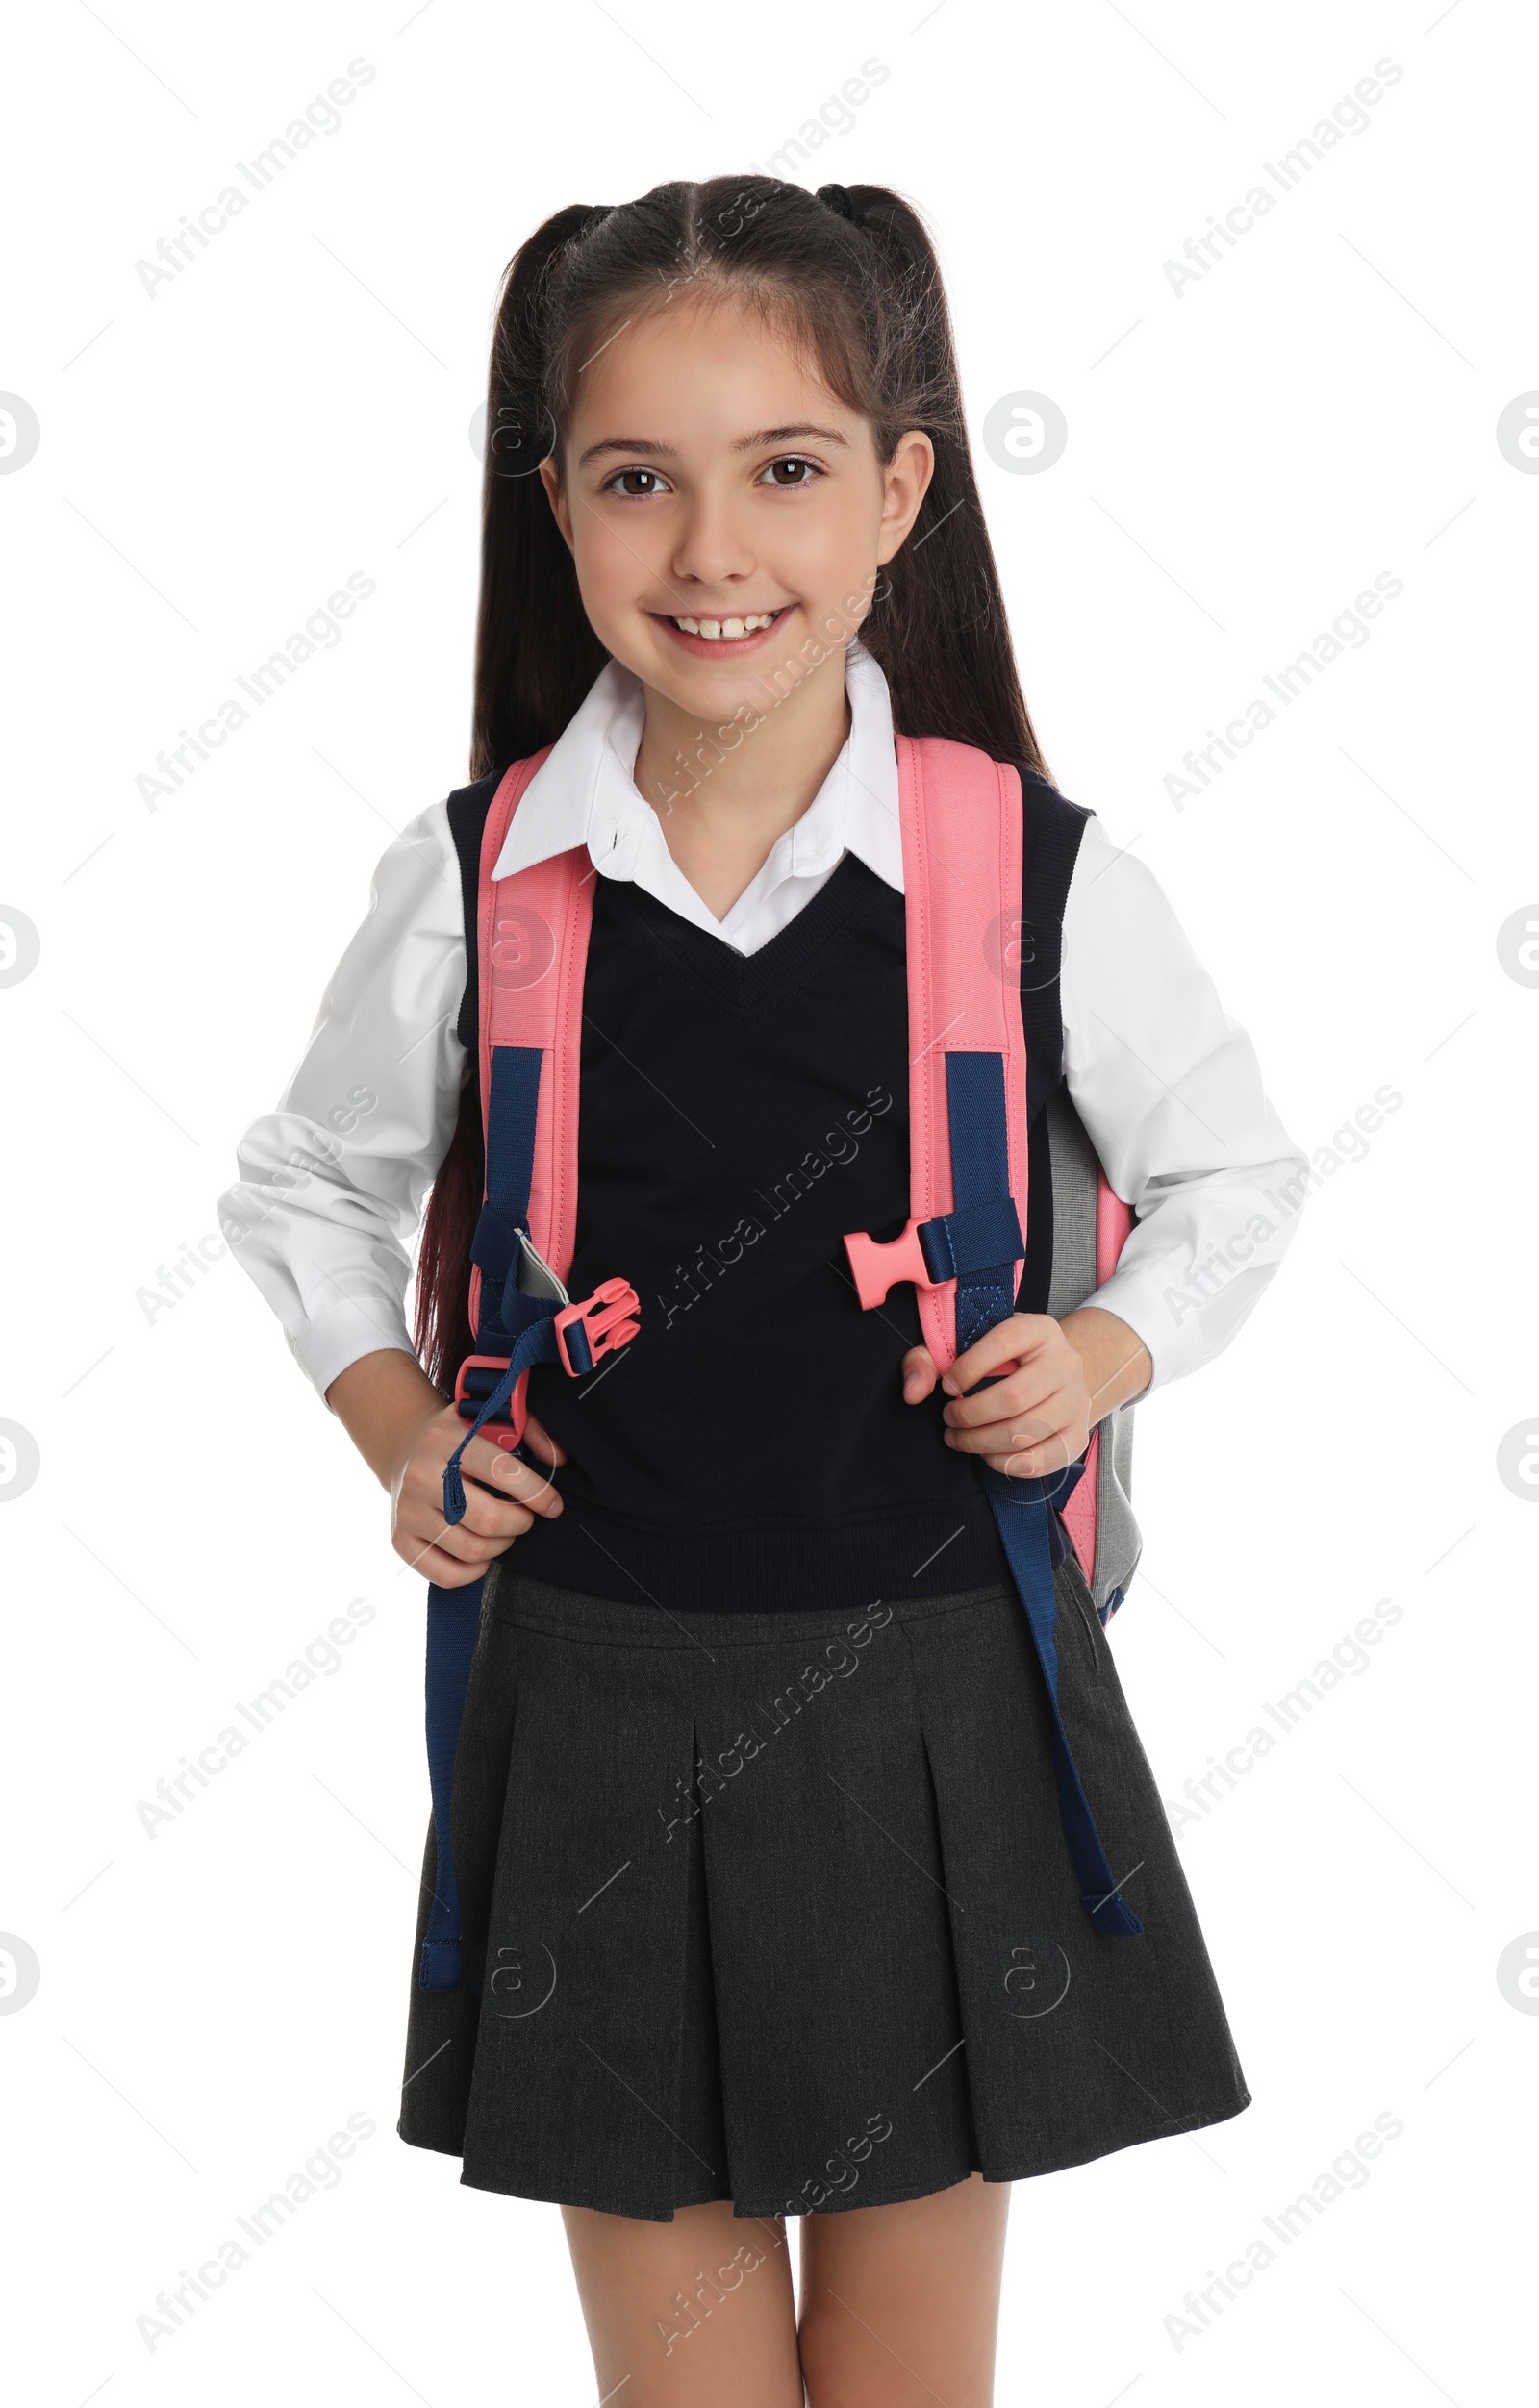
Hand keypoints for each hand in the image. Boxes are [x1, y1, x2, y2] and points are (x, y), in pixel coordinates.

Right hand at [389, 1403, 566, 1587]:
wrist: (404, 1450)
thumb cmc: (460, 1438)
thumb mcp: (489, 1418)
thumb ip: (529, 1429)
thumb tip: (559, 1459)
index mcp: (446, 1440)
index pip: (501, 1471)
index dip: (536, 1493)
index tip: (553, 1506)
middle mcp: (421, 1475)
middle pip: (487, 1519)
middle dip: (520, 1524)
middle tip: (525, 1518)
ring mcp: (407, 1511)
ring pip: (471, 1549)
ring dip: (501, 1546)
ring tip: (505, 1532)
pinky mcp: (400, 1540)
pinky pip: (447, 1576)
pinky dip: (475, 1571)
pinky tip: (482, 1553)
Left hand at [901, 1307, 1151, 1478]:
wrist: (1052, 1375)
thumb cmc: (1001, 1360)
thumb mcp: (967, 1346)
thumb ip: (929, 1360)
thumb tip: (912, 1392)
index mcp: (1039, 1330)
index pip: (1003, 1342)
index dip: (966, 1368)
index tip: (946, 1386)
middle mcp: (1066, 1363)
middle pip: (1014, 1398)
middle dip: (969, 1415)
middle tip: (949, 1419)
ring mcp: (1076, 1401)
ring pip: (1025, 1432)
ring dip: (981, 1443)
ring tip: (960, 1438)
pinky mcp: (1077, 1434)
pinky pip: (1040, 1460)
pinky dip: (1005, 1462)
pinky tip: (987, 1453)